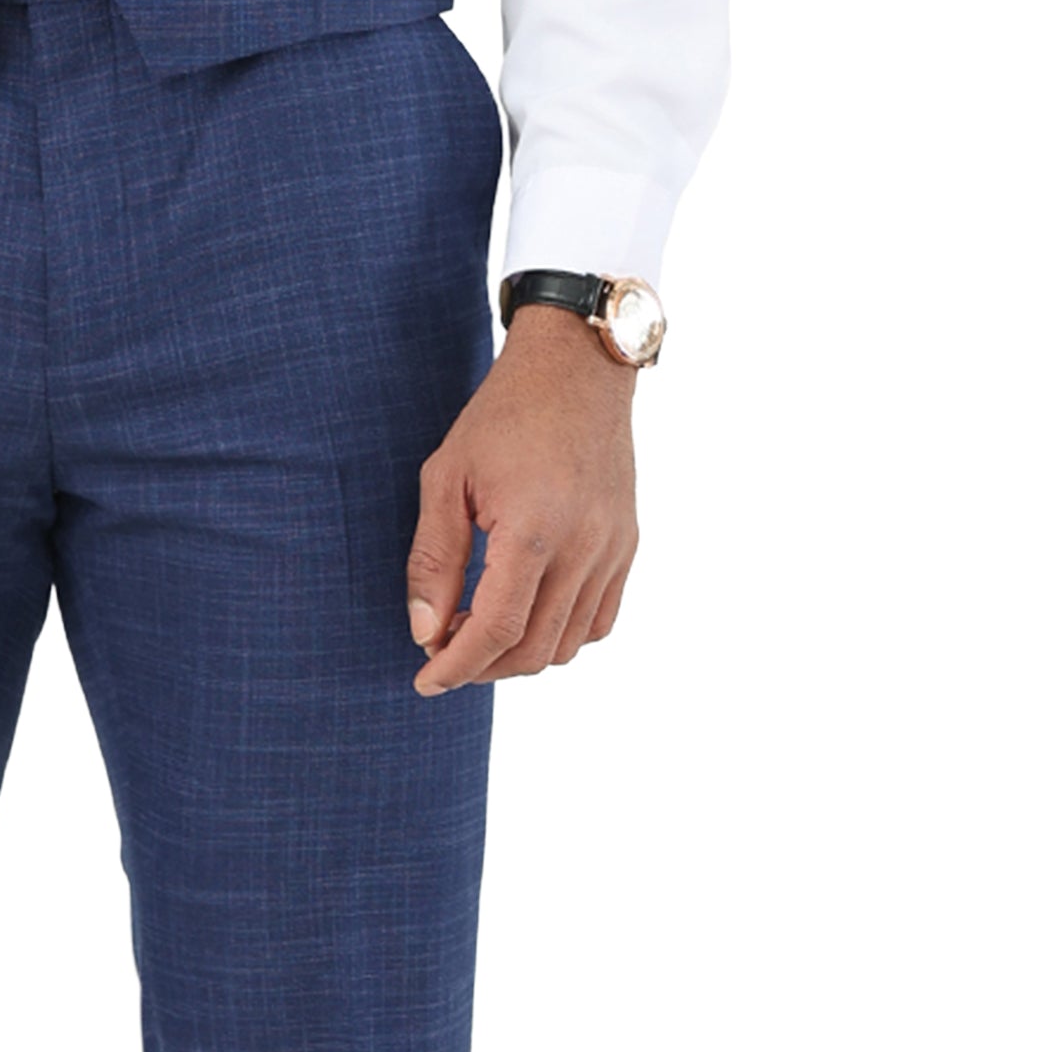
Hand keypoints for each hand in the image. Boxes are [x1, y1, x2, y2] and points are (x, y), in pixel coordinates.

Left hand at [405, 304, 640, 692]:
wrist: (577, 371)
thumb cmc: (503, 416)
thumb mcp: (447, 478)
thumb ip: (433, 560)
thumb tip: (425, 632)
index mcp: (534, 528)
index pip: (497, 629)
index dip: (458, 665)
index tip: (426, 680)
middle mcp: (585, 547)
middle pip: (534, 649)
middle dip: (482, 667)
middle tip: (442, 651)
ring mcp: (613, 550)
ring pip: (568, 644)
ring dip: (519, 655)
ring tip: (478, 631)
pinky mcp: (627, 546)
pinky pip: (598, 621)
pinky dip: (560, 636)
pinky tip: (525, 614)